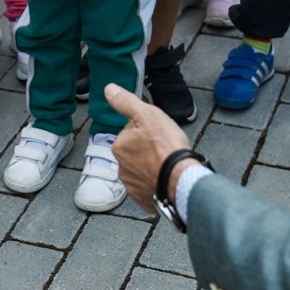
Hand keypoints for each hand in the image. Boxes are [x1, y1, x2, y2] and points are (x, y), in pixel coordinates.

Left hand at [106, 83, 192, 211]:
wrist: (181, 180)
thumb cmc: (166, 147)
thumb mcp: (147, 115)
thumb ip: (126, 102)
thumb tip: (108, 89)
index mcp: (119, 146)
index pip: (131, 132)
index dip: (147, 129)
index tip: (159, 132)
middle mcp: (121, 168)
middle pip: (136, 152)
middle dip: (148, 149)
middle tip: (166, 148)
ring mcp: (132, 186)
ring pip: (143, 170)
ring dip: (152, 167)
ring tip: (168, 165)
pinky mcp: (144, 200)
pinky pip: (150, 188)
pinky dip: (157, 183)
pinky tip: (168, 179)